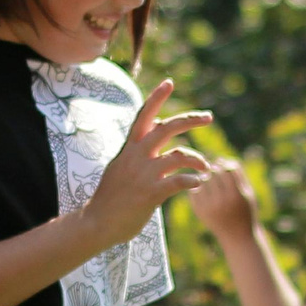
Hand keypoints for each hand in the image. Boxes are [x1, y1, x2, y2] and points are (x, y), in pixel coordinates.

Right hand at [83, 79, 213, 249]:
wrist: (96, 223)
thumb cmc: (110, 198)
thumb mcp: (120, 166)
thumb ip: (137, 150)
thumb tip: (154, 127)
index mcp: (129, 149)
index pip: (143, 116)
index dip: (156, 98)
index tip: (169, 82)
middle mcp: (137, 156)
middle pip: (167, 128)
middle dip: (190, 119)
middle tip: (208, 117)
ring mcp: (144, 174)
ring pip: (179, 155)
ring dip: (198, 159)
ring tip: (206, 167)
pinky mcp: (151, 193)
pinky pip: (180, 181)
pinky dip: (193, 180)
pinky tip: (198, 183)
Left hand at [187, 154, 258, 236]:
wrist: (237, 237)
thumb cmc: (245, 212)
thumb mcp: (248, 193)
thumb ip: (238, 174)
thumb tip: (220, 158)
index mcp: (235, 195)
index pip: (226, 169)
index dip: (225, 165)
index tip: (225, 168)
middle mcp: (221, 201)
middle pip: (213, 173)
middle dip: (214, 170)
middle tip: (216, 172)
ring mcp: (208, 207)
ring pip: (202, 180)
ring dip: (206, 178)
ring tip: (212, 183)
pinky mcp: (199, 211)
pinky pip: (194, 191)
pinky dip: (199, 188)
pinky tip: (206, 192)